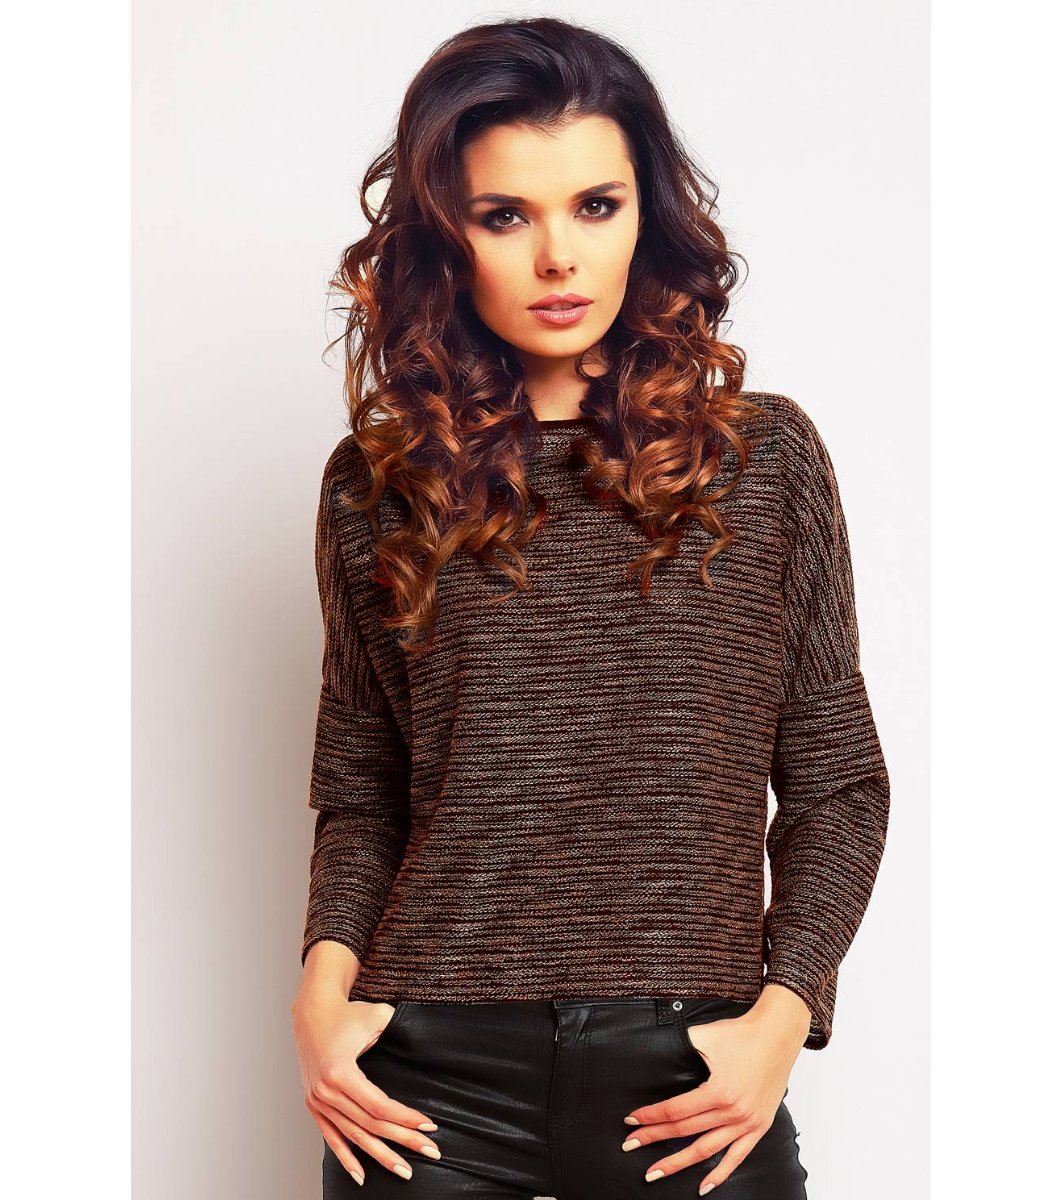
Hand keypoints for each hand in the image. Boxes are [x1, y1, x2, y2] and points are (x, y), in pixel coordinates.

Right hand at [292, 993, 440, 1185]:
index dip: (405, 1118)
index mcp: (339, 1071)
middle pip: (370, 1125)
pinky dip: (346, 1157)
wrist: (313, 1012)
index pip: (379, 1106)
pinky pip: (331, 1136)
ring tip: (404, 1170)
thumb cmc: (348, 1013)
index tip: (429, 1125)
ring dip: (379, 1155)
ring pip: (353, 1135)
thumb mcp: (377, 1016)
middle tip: (430, 1151)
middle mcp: (326, 1091)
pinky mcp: (313, 1104)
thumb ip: (401, 1029)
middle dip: (402, 1140)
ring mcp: (317, 1100)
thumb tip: (426, 1044)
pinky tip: (361, 1175)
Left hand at [621, 1006, 803, 1192]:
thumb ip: (678, 1046)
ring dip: (678, 1163)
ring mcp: (747, 1123)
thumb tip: (652, 1051)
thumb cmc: (741, 1033)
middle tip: (630, 1146)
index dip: (650, 1116)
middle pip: (684, 1131)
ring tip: (655, 1172)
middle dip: (654, 1139)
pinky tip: (703, 1187)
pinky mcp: (759, 1127)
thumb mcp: (704, 1036)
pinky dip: (720, 1174)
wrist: (777, 1034)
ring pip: (706, 1150)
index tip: (632, 1121)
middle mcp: (733, 1112)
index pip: (675, 1111)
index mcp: (718, 1091)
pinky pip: (737, 1157)